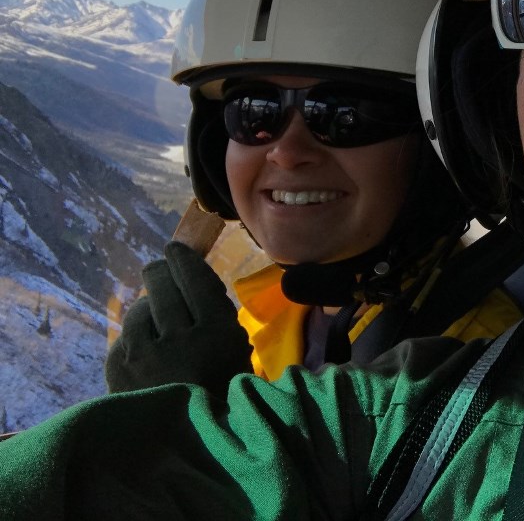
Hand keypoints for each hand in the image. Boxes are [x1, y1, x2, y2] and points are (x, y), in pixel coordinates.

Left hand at [105, 241, 252, 397]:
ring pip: (142, 307)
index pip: (195, 278)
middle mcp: (179, 336)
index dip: (184, 257)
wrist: (188, 443)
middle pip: (164, 284)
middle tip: (160, 265)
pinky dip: (135, 332)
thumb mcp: (235, 351)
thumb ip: (219, 316)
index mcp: (216, 332)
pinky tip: (144, 339)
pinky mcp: (119, 367)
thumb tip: (196, 280)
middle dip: (161, 270)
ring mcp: (144, 351)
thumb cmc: (220, 392)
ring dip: (149, 304)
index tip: (177, 248)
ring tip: (154, 308)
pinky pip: (125, 333)